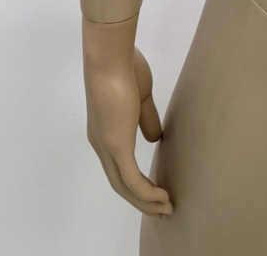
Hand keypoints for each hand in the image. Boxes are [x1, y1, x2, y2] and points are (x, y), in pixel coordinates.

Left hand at [84, 38, 172, 217]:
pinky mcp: (117, 146)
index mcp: (104, 131)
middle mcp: (101, 144)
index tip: (154, 189)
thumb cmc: (124, 67)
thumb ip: (146, 118)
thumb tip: (155, 138)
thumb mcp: (139, 97)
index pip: (118, 164)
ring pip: (124, 186)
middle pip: (119, 182)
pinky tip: (161, 198)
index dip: (135, 180)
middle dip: (140, 199)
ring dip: (145, 201)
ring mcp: (107, 147)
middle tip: (161, 208)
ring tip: (166, 208)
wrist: (109, 57)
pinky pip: (132, 178)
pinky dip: (146, 193)